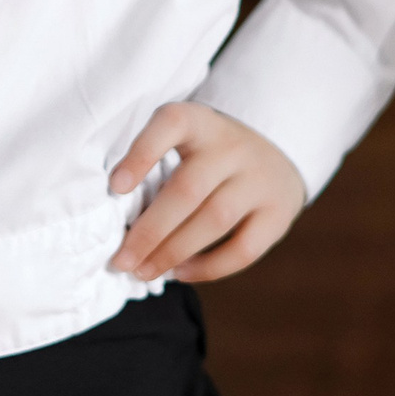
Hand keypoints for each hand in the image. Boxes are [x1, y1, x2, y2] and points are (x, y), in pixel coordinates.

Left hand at [107, 102, 306, 284]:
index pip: (172, 123)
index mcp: (201, 122)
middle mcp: (233, 147)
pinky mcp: (278, 213)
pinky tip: (180, 273)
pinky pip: (244, 248)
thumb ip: (156, 165)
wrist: (277, 149)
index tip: (116, 186)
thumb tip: (117, 222)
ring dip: (173, 252)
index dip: (142, 153)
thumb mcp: (187, 139)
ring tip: (144, 271)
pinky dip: (209, 267)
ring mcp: (260, 180)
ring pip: (215, 220)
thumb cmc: (209, 153)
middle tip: (121, 260)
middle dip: (150, 231)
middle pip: (189, 189)